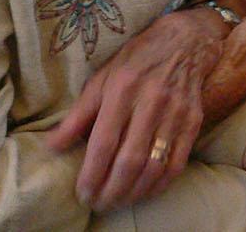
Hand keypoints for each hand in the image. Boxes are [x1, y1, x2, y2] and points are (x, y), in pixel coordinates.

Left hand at [45, 6, 226, 210]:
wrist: (186, 41)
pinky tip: (146, 191)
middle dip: (111, 190)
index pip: (104, 143)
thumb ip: (79, 113)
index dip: (91, 174)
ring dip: (134, 191)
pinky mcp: (193, 120)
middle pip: (130, 160)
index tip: (82, 193)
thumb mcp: (102, 77)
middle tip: (98, 204)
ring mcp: (175, 112)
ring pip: (154, 165)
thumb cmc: (137, 59)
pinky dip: (161, 183)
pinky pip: (178, 161)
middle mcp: (151, 102)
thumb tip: (53, 146)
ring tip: (118, 202)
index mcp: (122, 90)